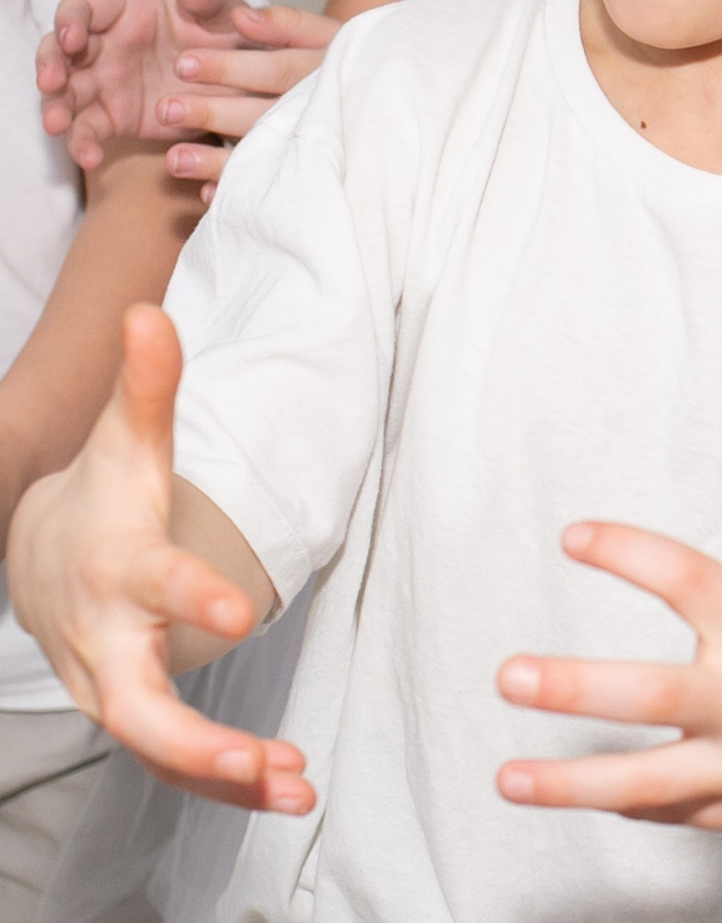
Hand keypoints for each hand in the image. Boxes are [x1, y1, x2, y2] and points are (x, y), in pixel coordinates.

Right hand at [5, 306, 312, 812]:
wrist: (42, 559)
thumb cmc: (99, 500)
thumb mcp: (123, 443)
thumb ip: (147, 388)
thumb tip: (149, 311)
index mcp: (116, 569)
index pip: (154, 584)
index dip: (193, 596)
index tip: (244, 610)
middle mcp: (107, 643)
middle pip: (140, 707)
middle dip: (199, 741)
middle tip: (264, 759)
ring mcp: (115, 690)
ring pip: (161, 750)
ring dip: (227, 778)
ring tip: (298, 787)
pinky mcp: (134, 716)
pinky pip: (176, 761)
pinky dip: (227, 783)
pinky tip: (290, 790)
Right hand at [37, 0, 337, 193]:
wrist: (241, 83)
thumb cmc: (227, 36)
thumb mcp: (226, 16)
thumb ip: (211, 0)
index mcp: (121, 11)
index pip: (81, 9)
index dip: (70, 21)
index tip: (72, 38)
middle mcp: (102, 46)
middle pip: (59, 52)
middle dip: (49, 65)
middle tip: (51, 82)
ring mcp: (102, 83)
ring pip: (64, 93)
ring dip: (54, 107)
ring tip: (57, 124)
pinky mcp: (112, 118)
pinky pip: (88, 131)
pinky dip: (82, 144)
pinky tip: (89, 157)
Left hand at [495, 408, 721, 828]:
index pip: (691, 580)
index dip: (630, 553)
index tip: (575, 535)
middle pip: (655, 696)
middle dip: (576, 689)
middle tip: (509, 675)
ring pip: (649, 782)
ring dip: (573, 783)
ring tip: (507, 776)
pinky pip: (675, 812)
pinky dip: (628, 805)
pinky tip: (581, 794)